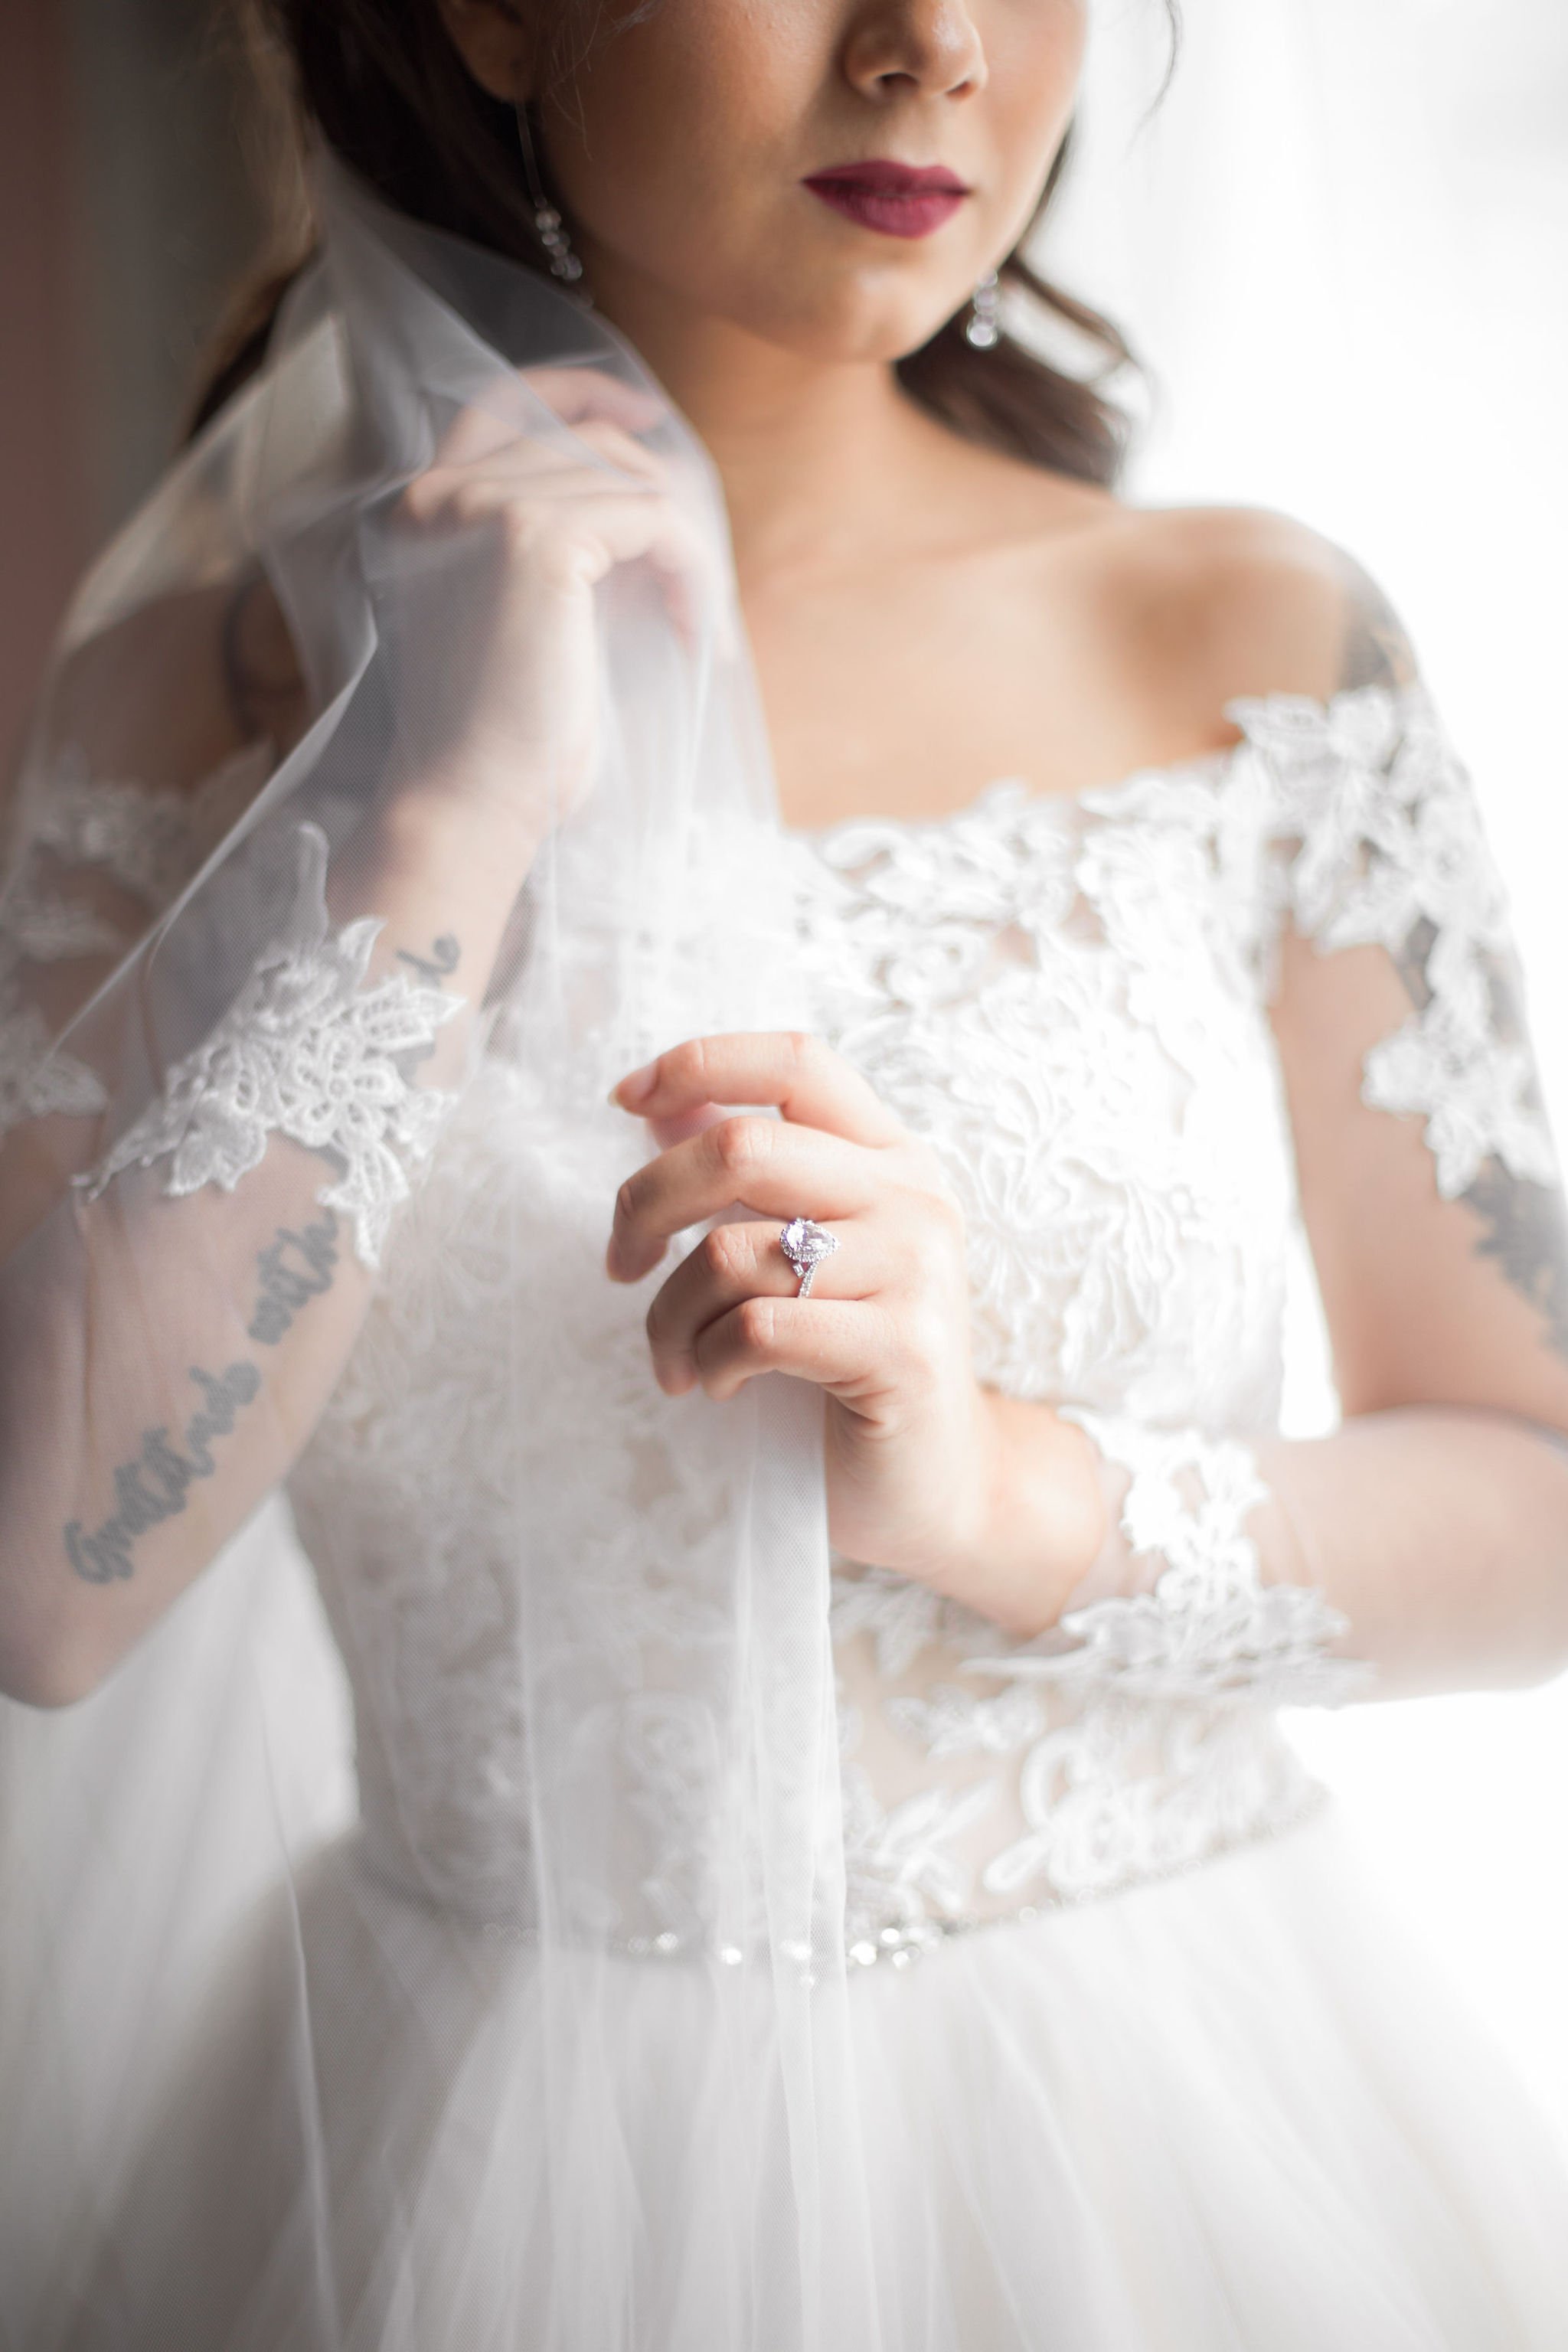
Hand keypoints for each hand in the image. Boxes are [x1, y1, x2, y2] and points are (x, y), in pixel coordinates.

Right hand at [371, 365, 717, 859]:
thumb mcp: (523, 617)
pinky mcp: (535, 537)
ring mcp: (483, 506)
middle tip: (698, 590)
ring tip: (699, 625)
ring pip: (631, 479)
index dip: (577, 390)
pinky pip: (657, 520)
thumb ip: (559, 546)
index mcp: (423, 507)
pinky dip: (694, 574)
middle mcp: (441, 491)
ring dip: (686, 551)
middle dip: (662, 505)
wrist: (471, 804)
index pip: (501, 401)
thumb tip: (653, 497)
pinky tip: (698, 635)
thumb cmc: (503, 740)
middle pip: (589, 442)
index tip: (645, 413)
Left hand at [606, 1031, 1103, 1626]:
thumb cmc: (848, 1366)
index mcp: (890, 1158)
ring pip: (732, 1252)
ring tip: (676, 1361)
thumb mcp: (799, 1255)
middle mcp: (914, 1198)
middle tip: (620, 1263)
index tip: (623, 1098)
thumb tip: (654, 1107)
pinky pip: (758, 1328)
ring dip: (669, 1315)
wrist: (938, 1486)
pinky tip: (719, 1386)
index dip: (699, 1064)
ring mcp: (918, 1271)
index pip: (796, 1060)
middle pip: (742, 1147)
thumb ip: (743, 1181)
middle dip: (647, 1203)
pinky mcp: (904, 1350)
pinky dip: (709, 1361)